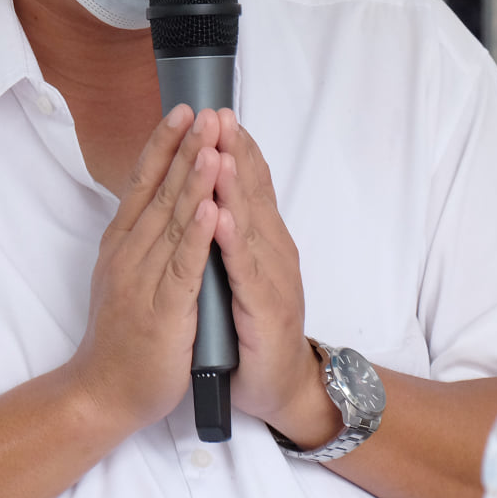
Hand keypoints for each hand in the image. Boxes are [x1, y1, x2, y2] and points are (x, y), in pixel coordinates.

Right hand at [67, 105, 223, 433]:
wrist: (102, 391)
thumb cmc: (121, 335)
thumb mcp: (125, 272)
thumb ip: (141, 236)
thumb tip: (156, 198)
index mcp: (123, 242)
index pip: (144, 182)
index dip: (164, 144)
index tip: (183, 109)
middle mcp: (129, 254)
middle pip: (159, 192)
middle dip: (184, 149)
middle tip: (203, 111)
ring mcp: (143, 281)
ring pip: (171, 222)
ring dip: (193, 182)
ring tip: (211, 145)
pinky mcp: (162, 311)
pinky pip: (182, 268)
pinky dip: (196, 237)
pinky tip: (209, 209)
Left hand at [207, 111, 328, 443]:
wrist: (280, 387)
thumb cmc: (254, 325)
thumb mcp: (241, 268)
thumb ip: (235, 230)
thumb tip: (215, 188)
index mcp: (262, 239)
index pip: (250, 183)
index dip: (236, 146)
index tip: (216, 111)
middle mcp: (273, 251)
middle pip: (253, 193)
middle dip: (236, 152)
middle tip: (219, 114)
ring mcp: (272, 280)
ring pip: (251, 226)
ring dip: (236, 188)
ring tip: (220, 154)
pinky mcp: (265, 311)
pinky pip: (246, 273)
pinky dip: (234, 244)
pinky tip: (222, 220)